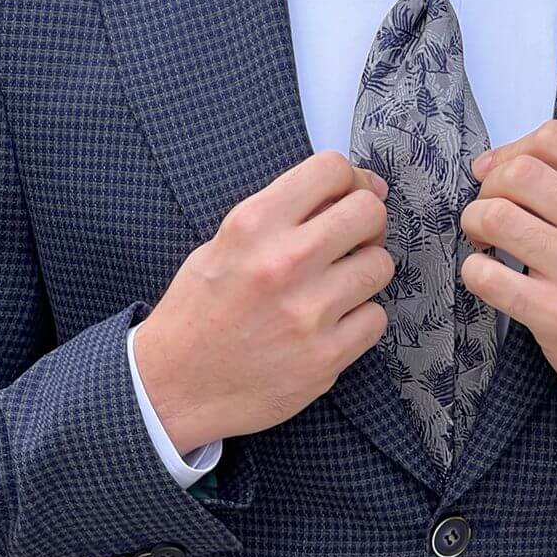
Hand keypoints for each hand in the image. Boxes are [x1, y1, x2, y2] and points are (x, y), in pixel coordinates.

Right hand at [132, 152, 392, 451]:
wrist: (175, 387)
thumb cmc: (200, 313)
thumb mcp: (222, 245)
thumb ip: (284, 215)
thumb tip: (363, 189)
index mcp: (254, 225)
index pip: (332, 169)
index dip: (351, 180)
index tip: (348, 198)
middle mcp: (284, 262)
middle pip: (369, 213)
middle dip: (367, 224)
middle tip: (352, 243)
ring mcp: (309, 312)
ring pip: (380, 266)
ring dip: (365, 274)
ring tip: (336, 288)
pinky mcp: (326, 357)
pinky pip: (376, 319)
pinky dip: (360, 320)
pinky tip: (331, 326)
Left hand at [460, 119, 556, 454]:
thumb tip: (502, 165)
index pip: (554, 138)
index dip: (511, 151)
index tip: (496, 174)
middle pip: (519, 173)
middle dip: (488, 188)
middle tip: (489, 213)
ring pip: (496, 217)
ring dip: (475, 224)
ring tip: (484, 242)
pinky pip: (487, 277)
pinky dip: (474, 271)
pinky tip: (488, 276)